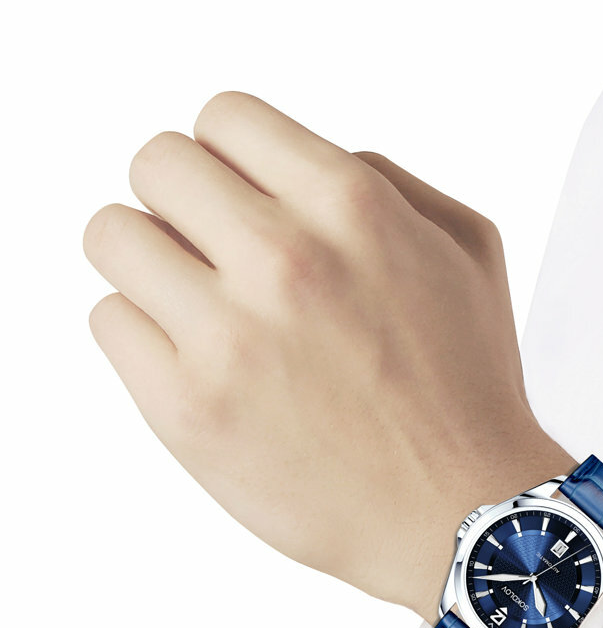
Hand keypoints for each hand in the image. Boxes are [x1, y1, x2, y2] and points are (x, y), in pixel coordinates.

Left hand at [83, 91, 574, 620]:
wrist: (460, 511)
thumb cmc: (469, 385)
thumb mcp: (468, 252)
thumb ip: (388, 180)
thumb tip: (301, 163)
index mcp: (352, 206)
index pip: (224, 116)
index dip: (229, 153)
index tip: (240, 194)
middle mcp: (284, 259)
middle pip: (155, 163)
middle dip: (182, 198)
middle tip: (215, 249)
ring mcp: (229, 337)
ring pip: (111, 236)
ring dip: (149, 260)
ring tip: (198, 303)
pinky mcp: (187, 410)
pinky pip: (109, 321)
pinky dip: (144, 333)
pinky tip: (201, 361)